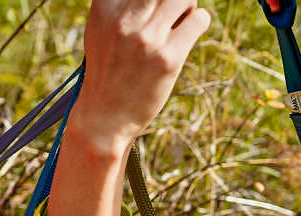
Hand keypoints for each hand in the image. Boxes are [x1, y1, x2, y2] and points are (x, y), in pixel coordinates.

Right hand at [46, 0, 209, 215]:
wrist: (103, 120)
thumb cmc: (106, 74)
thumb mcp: (100, 32)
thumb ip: (121, 9)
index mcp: (105, 8)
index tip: (155, 8)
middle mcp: (125, 20)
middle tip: (172, 11)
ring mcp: (147, 39)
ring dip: (188, 5)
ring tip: (181, 22)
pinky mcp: (168, 59)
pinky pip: (198, 20)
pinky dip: (200, 21)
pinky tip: (190, 33)